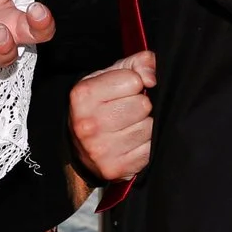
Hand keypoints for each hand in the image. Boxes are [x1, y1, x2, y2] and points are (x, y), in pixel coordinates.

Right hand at [70, 50, 157, 182]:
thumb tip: (152, 77)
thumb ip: (136, 63)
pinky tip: (132, 143)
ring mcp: (101, 149)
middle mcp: (89, 124)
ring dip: (145, 126)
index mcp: (83, 95)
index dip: (134, 83)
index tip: (124, 91)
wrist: (80, 146)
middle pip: (143, 105)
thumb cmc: (99, 105)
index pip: (133, 80)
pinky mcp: (115, 168)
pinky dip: (146, 146)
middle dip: (140, 106)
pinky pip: (150, 150)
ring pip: (149, 128)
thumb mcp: (109, 76)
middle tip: (127, 111)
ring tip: (129, 127)